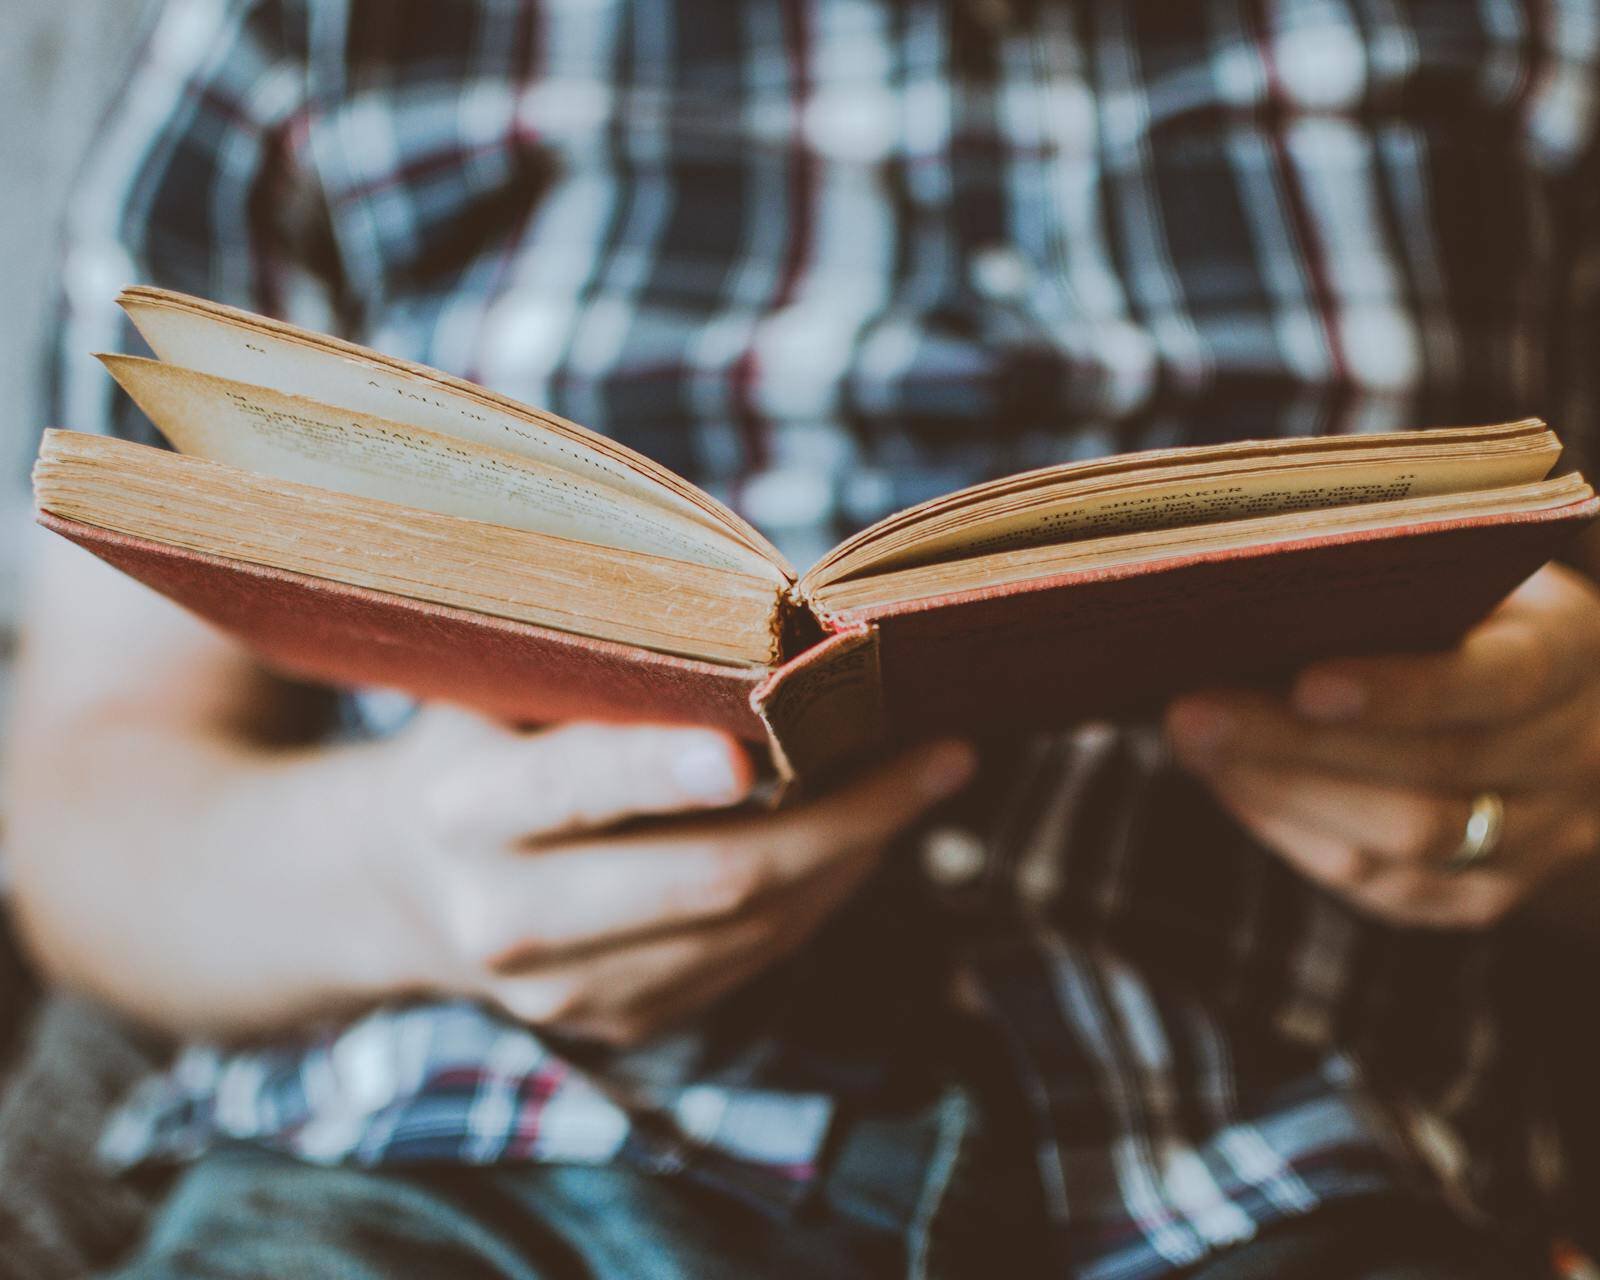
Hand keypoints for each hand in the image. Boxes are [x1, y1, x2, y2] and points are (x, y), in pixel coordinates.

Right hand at [366, 709, 974, 1044]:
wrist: (413, 884)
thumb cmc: (486, 744)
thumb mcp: (508, 688)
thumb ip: (608, 667)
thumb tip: (774, 626)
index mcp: (464, 808)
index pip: (579, 786)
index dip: (669, 769)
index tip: (764, 747)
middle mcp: (506, 916)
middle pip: (710, 877)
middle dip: (847, 815)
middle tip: (943, 754)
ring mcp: (563, 991)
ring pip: (752, 928)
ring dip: (854, 854)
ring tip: (921, 781)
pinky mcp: (617, 1024)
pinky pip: (752, 961)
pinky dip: (820, 894)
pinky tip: (858, 837)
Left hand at [1164, 564, 1599, 928]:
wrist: (1564, 714)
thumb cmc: (1475, 618)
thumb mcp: (1464, 580)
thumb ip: (1389, 590)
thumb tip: (1245, 603)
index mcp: (1570, 657)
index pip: (1495, 683)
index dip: (1401, 690)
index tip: (1305, 683)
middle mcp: (1569, 759)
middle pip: (1428, 776)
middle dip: (1295, 747)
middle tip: (1191, 714)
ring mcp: (1535, 843)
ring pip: (1400, 844)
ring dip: (1280, 793)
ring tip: (1195, 745)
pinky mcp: (1481, 899)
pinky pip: (1380, 886)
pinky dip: (1293, 832)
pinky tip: (1232, 784)